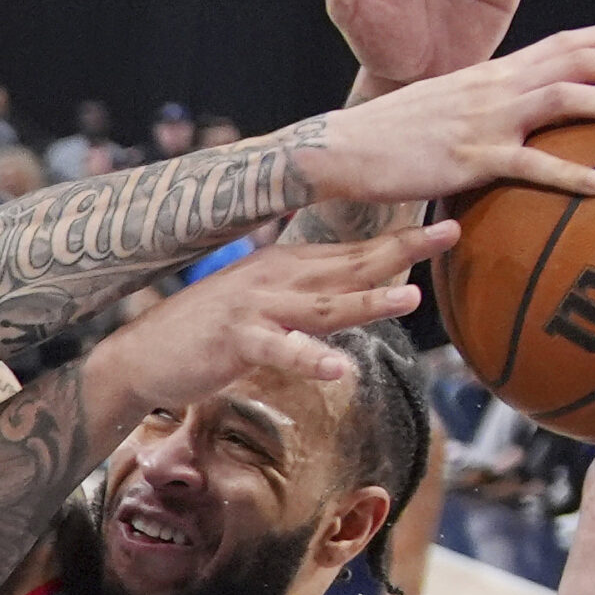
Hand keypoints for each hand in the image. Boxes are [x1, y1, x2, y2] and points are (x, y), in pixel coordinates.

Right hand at [94, 220, 459, 413]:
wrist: (144, 354)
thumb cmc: (206, 335)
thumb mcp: (263, 308)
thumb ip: (305, 302)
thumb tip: (348, 301)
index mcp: (285, 267)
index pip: (351, 251)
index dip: (398, 239)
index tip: (444, 225)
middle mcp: (275, 278)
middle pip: (349, 265)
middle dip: (401, 250)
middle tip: (450, 232)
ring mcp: (256, 308)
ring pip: (324, 305)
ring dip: (368, 301)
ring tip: (410, 299)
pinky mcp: (236, 341)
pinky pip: (279, 351)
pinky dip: (310, 359)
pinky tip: (339, 370)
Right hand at [308, 26, 594, 203]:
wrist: (341, 146)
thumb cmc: (390, 138)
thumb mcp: (445, 112)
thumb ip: (484, 115)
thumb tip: (512, 136)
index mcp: (492, 73)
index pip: (563, 41)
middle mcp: (497, 86)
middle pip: (581, 59)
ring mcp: (485, 119)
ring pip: (567, 98)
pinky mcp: (470, 157)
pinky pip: (530, 164)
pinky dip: (569, 172)